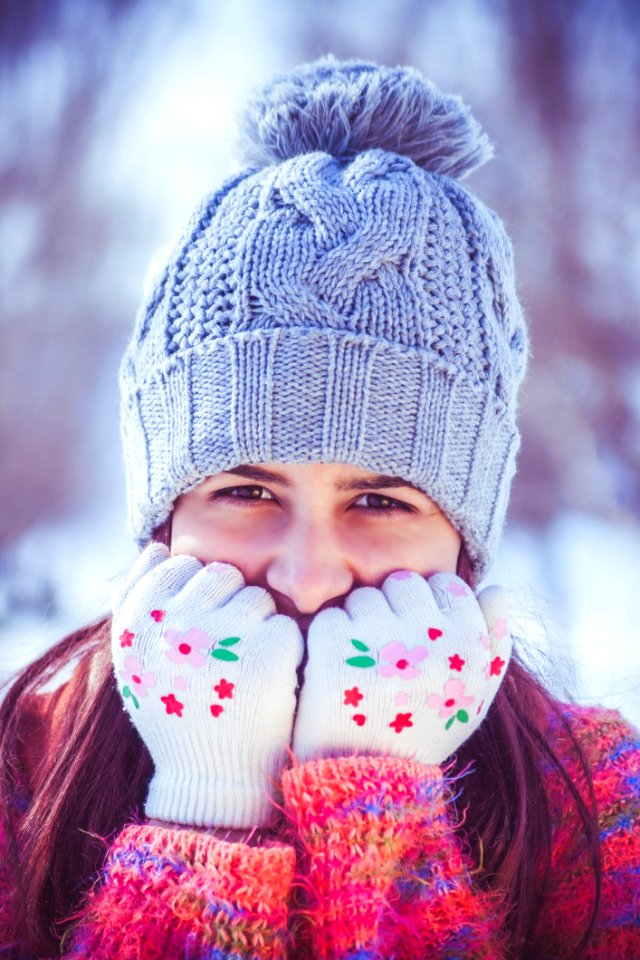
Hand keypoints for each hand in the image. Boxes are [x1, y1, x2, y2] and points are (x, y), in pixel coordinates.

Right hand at [111, 543, 303, 827]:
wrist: (210, 780)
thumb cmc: (175, 712)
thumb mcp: (136, 660)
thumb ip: (136, 601)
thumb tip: (158, 546)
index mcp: (137, 623)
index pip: (178, 566)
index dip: (196, 596)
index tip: (198, 634)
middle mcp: (174, 625)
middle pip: (222, 574)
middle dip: (230, 604)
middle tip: (225, 653)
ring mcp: (223, 638)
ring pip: (257, 597)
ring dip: (259, 626)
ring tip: (244, 670)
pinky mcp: (270, 654)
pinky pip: (285, 625)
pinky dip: (284, 650)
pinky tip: (268, 683)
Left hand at [293, 570, 510, 764]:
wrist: (370, 785)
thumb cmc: (424, 732)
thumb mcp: (475, 695)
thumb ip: (494, 640)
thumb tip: (496, 587)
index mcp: (469, 649)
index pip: (448, 585)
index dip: (428, 605)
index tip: (418, 636)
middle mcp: (430, 643)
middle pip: (403, 584)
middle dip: (391, 609)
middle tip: (385, 650)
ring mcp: (380, 647)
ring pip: (363, 597)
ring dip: (358, 623)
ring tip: (361, 666)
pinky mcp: (334, 655)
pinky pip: (329, 618)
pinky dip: (327, 641)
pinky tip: (336, 673)